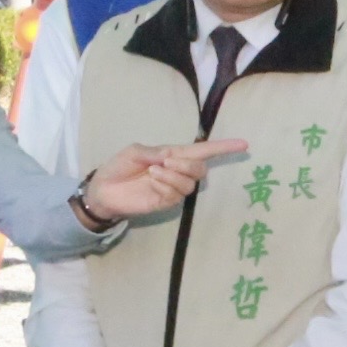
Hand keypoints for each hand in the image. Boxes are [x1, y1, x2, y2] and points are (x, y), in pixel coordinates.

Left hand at [83, 138, 246, 224]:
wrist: (103, 189)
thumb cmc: (118, 167)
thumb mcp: (135, 151)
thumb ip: (156, 152)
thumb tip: (174, 155)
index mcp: (174, 156)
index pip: (203, 151)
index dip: (224, 147)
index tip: (244, 144)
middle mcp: (178, 172)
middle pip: (200, 168)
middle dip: (187, 164)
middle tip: (166, 162)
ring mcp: (173, 189)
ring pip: (190, 183)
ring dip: (173, 175)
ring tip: (153, 172)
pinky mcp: (165, 203)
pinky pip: (176, 194)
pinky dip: (165, 185)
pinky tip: (152, 182)